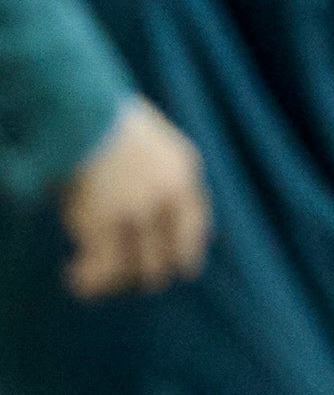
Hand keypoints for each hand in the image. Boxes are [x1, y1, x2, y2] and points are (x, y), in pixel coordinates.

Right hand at [61, 98, 211, 298]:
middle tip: (124, 275)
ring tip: (91, 281)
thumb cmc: (109, 124)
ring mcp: (139, 212)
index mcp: (184, 175)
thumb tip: (158, 212)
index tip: (184, 270)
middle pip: (168, 256)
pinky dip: (89, 280)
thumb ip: (162, 177)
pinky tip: (76, 276)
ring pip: (135, 269)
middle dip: (146, 271)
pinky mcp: (105, 224)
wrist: (85, 113)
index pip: (196, 227)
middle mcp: (169, 197)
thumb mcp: (154, 145)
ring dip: (115, 281)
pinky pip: (103, 269)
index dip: (188, 253)